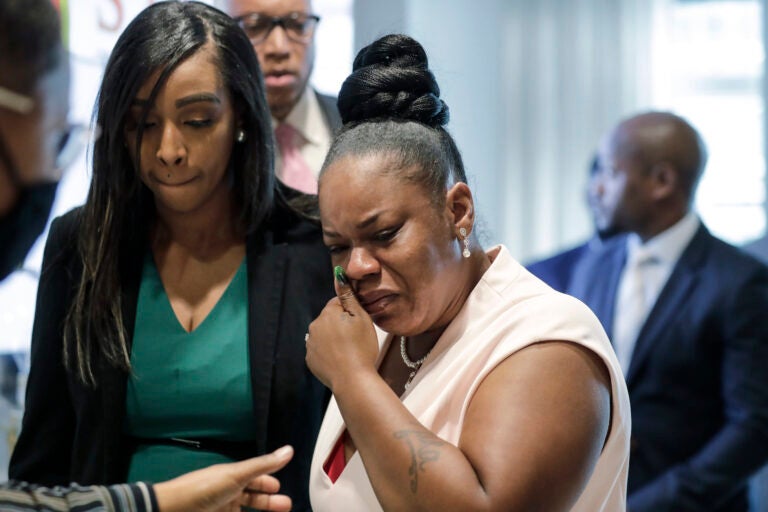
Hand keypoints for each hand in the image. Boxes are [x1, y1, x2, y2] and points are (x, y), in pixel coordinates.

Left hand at [154, 445, 292, 511]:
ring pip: (244, 511)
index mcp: (232, 476)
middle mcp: (228, 492)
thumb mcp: (237, 474)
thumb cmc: (205, 488)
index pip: (254, 477)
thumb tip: (289, 450)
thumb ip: (263, 465)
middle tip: (285, 505)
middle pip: (252, 497)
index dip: (267, 481)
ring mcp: (221, 509)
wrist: (173, 510)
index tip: (280, 487)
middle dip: (268, 501)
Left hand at [305, 266, 379, 390]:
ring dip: (334, 339)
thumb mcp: (361, 318)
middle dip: (340, 325)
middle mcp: (314, 326)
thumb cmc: (362, 348)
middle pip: (329, 319)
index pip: (338, 304)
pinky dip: (329, 353)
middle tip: (356, 339)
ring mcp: (310, 344)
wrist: (353, 380)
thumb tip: (339, 276)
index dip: (350, 313)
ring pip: (324, 334)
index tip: (358, 325)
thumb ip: (348, 296)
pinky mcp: (310, 359)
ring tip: (349, 351)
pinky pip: (320, 350)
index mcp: (327, 313)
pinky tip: (341, 360)